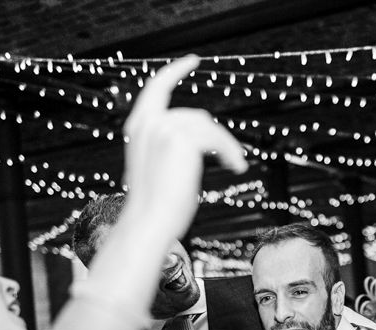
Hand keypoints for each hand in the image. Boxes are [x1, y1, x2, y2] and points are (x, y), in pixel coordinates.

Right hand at [123, 54, 247, 239]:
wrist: (148, 223)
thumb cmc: (154, 208)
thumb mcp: (159, 170)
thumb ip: (171, 148)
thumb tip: (200, 143)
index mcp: (138, 129)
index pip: (156, 89)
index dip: (175, 71)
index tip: (193, 60)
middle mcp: (148, 124)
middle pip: (195, 116)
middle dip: (217, 137)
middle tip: (234, 158)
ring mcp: (163, 129)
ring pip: (209, 128)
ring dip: (227, 147)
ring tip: (237, 166)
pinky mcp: (180, 139)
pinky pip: (216, 138)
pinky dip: (230, 152)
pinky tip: (237, 168)